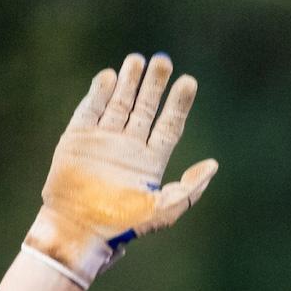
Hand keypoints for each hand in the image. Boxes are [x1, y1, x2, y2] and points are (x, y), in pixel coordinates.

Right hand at [26, 53, 219, 286]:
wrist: (80, 230)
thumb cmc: (123, 224)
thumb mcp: (165, 210)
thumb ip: (190, 188)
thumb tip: (213, 165)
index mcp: (150, 161)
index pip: (169, 125)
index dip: (178, 103)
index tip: (189, 81)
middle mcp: (128, 147)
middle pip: (145, 108)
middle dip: (153, 85)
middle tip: (162, 60)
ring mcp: (102, 141)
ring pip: (118, 104)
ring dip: (127, 82)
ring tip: (137, 59)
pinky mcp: (77, 139)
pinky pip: (89, 111)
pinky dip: (97, 93)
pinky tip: (108, 77)